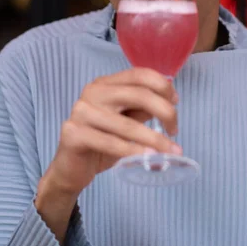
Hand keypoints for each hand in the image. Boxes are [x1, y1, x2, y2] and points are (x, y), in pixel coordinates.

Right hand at [40, 68, 180, 197]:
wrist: (70, 170)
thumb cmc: (101, 143)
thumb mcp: (126, 122)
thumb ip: (142, 109)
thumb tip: (169, 101)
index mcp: (104, 84)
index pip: (139, 74)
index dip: (162, 86)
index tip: (176, 102)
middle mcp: (91, 93)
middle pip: (138, 94)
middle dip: (165, 111)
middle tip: (175, 130)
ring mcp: (80, 112)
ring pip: (127, 124)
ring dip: (155, 139)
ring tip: (171, 151)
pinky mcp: (73, 134)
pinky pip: (111, 143)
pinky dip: (134, 151)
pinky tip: (149, 158)